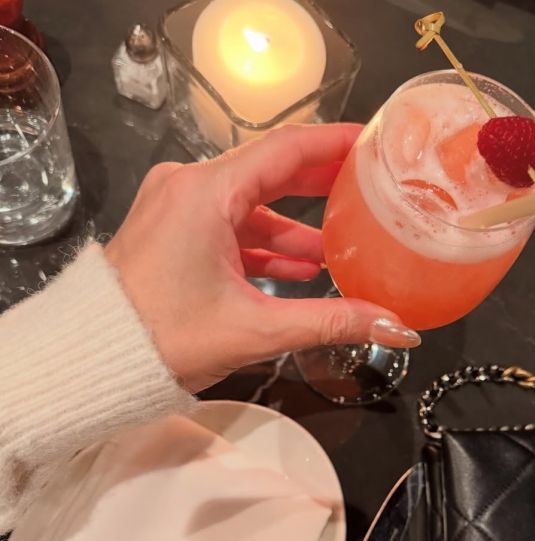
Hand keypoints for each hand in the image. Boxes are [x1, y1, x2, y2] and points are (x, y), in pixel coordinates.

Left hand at [105, 123, 420, 392]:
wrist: (96, 361)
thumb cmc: (161, 338)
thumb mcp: (255, 329)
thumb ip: (331, 322)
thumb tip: (395, 326)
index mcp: (205, 193)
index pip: (285, 148)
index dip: (334, 142)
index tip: (371, 141)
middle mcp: (188, 188)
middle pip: (269, 171)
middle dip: (320, 183)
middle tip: (365, 187)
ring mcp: (177, 209)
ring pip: (250, 205)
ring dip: (293, 226)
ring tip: (338, 247)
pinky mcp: (173, 233)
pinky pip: (229, 227)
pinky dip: (263, 244)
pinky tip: (297, 267)